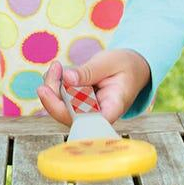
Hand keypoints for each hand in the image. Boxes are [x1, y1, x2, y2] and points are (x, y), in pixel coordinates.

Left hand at [36, 50, 150, 126]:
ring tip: (57, 66)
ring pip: (61, 108)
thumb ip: (89, 71)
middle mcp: (98, 114)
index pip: (90, 121)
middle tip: (55, 69)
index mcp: (113, 107)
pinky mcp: (78, 104)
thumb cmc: (125, 66)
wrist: (131, 66)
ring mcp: (86, 111)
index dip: (69, 113)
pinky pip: (61, 99)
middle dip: (54, 94)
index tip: (53, 95)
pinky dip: (54, 84)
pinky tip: (58, 70)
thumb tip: (67, 78)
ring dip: (52, 87)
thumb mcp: (109, 62)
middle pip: (70, 116)